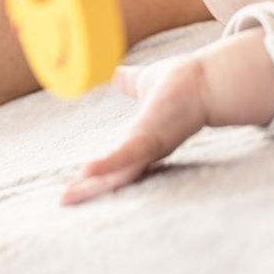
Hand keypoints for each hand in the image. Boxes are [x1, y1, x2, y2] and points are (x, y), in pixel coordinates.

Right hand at [61, 31, 273, 205]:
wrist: (210, 80)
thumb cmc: (184, 83)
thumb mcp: (146, 84)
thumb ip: (130, 83)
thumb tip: (115, 74)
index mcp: (144, 140)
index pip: (118, 161)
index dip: (99, 174)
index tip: (78, 183)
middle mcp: (147, 150)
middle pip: (115, 175)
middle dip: (90, 189)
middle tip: (64, 200)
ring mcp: (150, 147)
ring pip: (118, 174)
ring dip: (94, 187)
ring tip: (68, 196)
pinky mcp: (153, 139)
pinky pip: (128, 155)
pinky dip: (108, 165)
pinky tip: (87, 172)